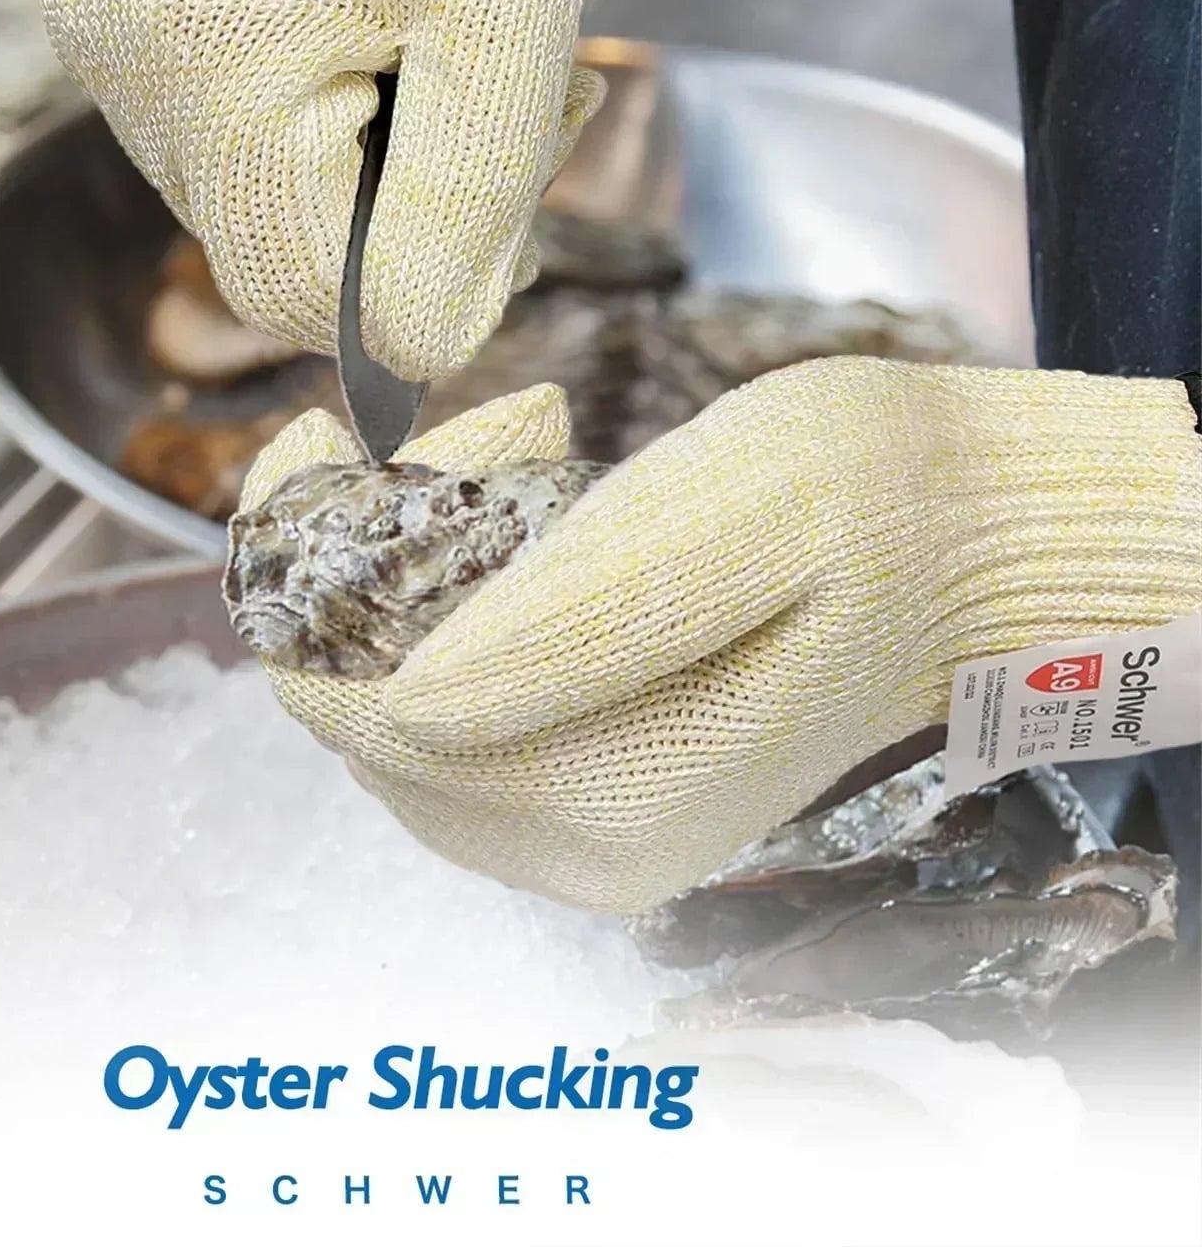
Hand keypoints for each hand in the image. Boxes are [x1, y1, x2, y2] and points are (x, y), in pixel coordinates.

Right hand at [37, 0, 608, 381]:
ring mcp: (93, 20)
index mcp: (195, 60)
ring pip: (245, 191)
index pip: (293, 295)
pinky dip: (311, 114)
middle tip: (519, 131)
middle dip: (401, 222)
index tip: (518, 237)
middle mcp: (108, 52)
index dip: (414, 300)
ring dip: (364, 168)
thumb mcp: (506, 35)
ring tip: (450, 59)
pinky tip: (378, 35)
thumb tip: (415, 356)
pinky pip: (215, 120)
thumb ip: (461, 220)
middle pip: (267, 246)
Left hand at [382, 359, 1201, 908]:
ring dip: (413, 580)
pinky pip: (455, 725)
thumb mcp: (734, 515)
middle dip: (368, 562)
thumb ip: (577, 622)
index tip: (325, 431)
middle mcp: (582, 854)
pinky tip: (526, 525)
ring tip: (509, 457)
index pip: (356, 712)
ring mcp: (589, 839)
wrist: (976, 547)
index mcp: (607, 800)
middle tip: (462, 431)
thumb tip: (405, 702)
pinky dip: (452, 614)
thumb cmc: (874, 504)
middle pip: (362, 722)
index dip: (308, 570)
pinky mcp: (600, 800)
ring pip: (397, 722)